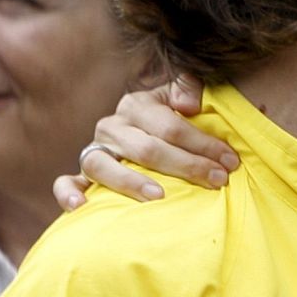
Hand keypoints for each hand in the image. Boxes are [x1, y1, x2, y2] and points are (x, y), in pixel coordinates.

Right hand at [53, 76, 236, 209]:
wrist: (145, 137)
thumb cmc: (174, 124)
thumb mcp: (183, 99)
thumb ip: (189, 89)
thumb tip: (189, 104)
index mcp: (137, 105)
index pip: (171, 126)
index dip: (203, 144)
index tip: (230, 162)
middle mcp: (112, 126)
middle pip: (147, 149)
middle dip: (186, 166)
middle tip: (217, 181)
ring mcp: (94, 151)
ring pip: (104, 166)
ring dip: (131, 182)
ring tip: (159, 196)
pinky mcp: (81, 175)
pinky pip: (66, 183)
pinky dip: (69, 194)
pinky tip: (81, 206)